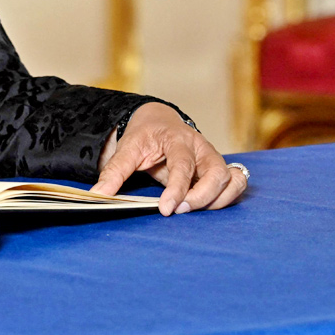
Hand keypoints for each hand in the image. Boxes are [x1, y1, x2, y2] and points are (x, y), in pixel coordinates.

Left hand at [91, 102, 246, 215]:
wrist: (157, 122)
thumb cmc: (144, 136)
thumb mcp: (127, 149)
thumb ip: (114, 172)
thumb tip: (97, 195)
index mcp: (177, 139)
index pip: (183, 164)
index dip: (177, 188)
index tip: (166, 209)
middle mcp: (201, 147)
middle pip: (216, 173)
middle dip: (201, 197)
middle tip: (180, 211)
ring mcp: (213, 158)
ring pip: (232, 179)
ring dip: (218, 200)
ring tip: (193, 210)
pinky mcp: (220, 169)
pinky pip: (237, 183)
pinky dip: (229, 198)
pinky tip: (209, 207)